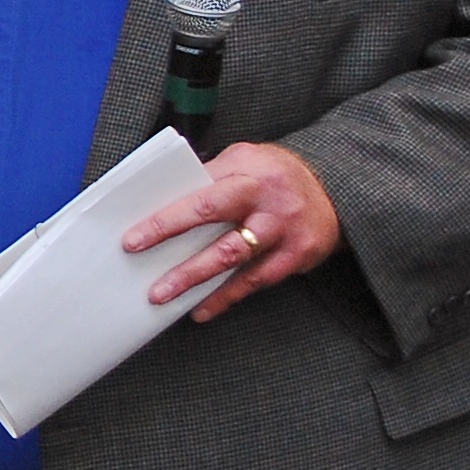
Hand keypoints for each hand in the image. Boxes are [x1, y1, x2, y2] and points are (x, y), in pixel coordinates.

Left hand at [124, 141, 342, 320]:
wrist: (336, 187)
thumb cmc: (274, 174)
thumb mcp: (244, 159)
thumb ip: (209, 177)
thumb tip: (159, 201)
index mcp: (248, 172)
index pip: (199, 195)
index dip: (166, 218)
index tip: (133, 238)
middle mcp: (267, 200)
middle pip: (214, 221)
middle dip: (172, 240)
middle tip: (140, 264)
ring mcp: (284, 229)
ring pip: (233, 257)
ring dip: (195, 279)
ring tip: (163, 296)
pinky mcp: (298, 255)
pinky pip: (256, 281)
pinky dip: (226, 297)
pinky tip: (201, 309)